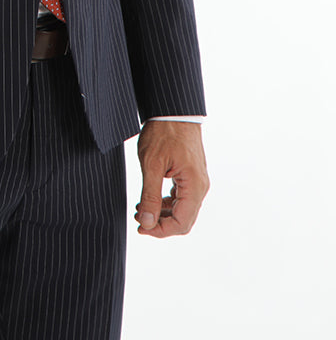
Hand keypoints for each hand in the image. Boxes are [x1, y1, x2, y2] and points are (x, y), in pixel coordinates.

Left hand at [135, 121, 208, 237]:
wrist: (172, 110)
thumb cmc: (164, 131)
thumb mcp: (151, 164)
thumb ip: (150, 195)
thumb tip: (147, 222)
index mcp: (194, 186)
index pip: (181, 223)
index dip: (160, 230)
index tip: (141, 227)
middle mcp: (200, 186)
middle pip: (183, 220)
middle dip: (160, 224)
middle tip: (139, 220)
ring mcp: (196, 180)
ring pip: (182, 209)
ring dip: (162, 214)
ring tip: (140, 210)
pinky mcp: (190, 174)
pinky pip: (181, 197)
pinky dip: (166, 202)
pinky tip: (150, 199)